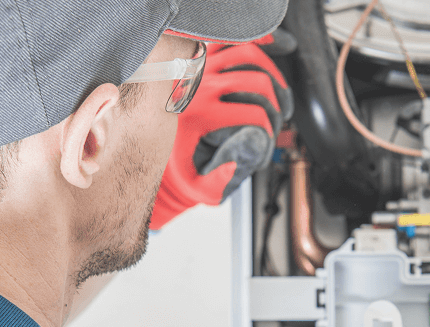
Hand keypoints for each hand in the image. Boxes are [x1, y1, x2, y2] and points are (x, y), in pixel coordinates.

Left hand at [150, 37, 292, 229]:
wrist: (152, 142)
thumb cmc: (180, 163)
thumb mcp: (198, 183)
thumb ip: (219, 181)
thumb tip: (237, 164)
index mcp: (201, 115)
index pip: (253, 113)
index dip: (269, 127)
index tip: (268, 137)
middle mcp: (200, 87)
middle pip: (255, 80)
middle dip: (275, 101)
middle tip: (277, 116)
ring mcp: (200, 67)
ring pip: (248, 54)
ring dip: (271, 73)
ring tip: (277, 93)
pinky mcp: (201, 56)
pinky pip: (232, 41)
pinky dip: (253, 43)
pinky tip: (268, 55)